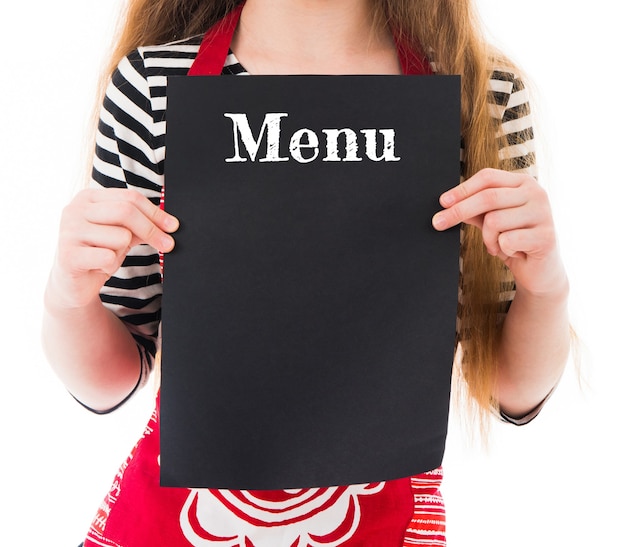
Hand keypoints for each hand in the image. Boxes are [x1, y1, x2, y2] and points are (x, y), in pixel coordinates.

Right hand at [48, 188, 178, 309]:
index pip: (130, 197)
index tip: (173, 226)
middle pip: (126, 212)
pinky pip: (108, 257)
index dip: (155, 213)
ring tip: (108, 256)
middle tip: (168, 244)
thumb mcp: (122, 234)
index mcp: (89, 198)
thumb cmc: (99, 252)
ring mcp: (69, 231)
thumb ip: (141, 224)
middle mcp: (75, 210)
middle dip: (152, 230)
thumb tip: (169, 225)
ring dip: (122, 251)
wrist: (74, 283)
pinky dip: (111, 266)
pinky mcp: (69, 255)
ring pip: (120, 236)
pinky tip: (99, 267)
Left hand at [432, 168, 565, 296]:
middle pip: (488, 197)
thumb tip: (447, 203)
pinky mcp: (546, 236)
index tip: (442, 202)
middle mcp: (537, 193)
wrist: (540, 270)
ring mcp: (544, 214)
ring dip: (487, 239)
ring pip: (494, 221)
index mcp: (523, 183)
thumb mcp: (491, 222)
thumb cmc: (514, 241)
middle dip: (459, 211)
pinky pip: (507, 240)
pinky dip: (501, 250)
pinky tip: (513, 252)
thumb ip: (474, 210)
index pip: (488, 177)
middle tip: (438, 223)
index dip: (462, 189)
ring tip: (497, 245)